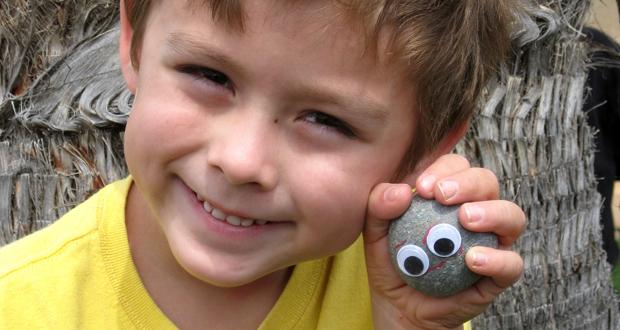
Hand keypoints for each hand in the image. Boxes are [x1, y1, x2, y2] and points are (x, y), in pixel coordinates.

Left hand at [364, 154, 524, 328]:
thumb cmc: (393, 259)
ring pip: (512, 216)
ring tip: (466, 220)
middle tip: (442, 196)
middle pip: (487, 182)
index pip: (456, 167)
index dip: (443, 169)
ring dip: (492, 212)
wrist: (401, 306)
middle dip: (468, 182)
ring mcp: (492, 241)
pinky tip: (473, 260)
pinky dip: (497, 259)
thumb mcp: (375, 232)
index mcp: (449, 194)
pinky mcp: (498, 274)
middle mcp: (476, 211)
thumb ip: (378, 207)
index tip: (421, 187)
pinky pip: (511, 264)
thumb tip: (400, 192)